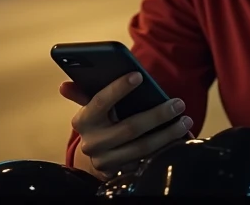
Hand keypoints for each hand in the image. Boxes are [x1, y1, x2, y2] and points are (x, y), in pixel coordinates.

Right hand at [60, 72, 193, 178]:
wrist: (98, 155)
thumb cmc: (101, 121)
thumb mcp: (92, 106)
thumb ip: (84, 92)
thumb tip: (64, 85)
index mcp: (83, 120)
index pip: (100, 101)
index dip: (118, 88)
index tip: (138, 75)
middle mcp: (93, 143)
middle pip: (130, 128)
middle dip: (158, 115)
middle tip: (179, 104)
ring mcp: (107, 161)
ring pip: (143, 148)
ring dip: (168, 134)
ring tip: (185, 120)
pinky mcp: (121, 173)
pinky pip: (148, 161)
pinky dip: (166, 149)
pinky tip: (180, 139)